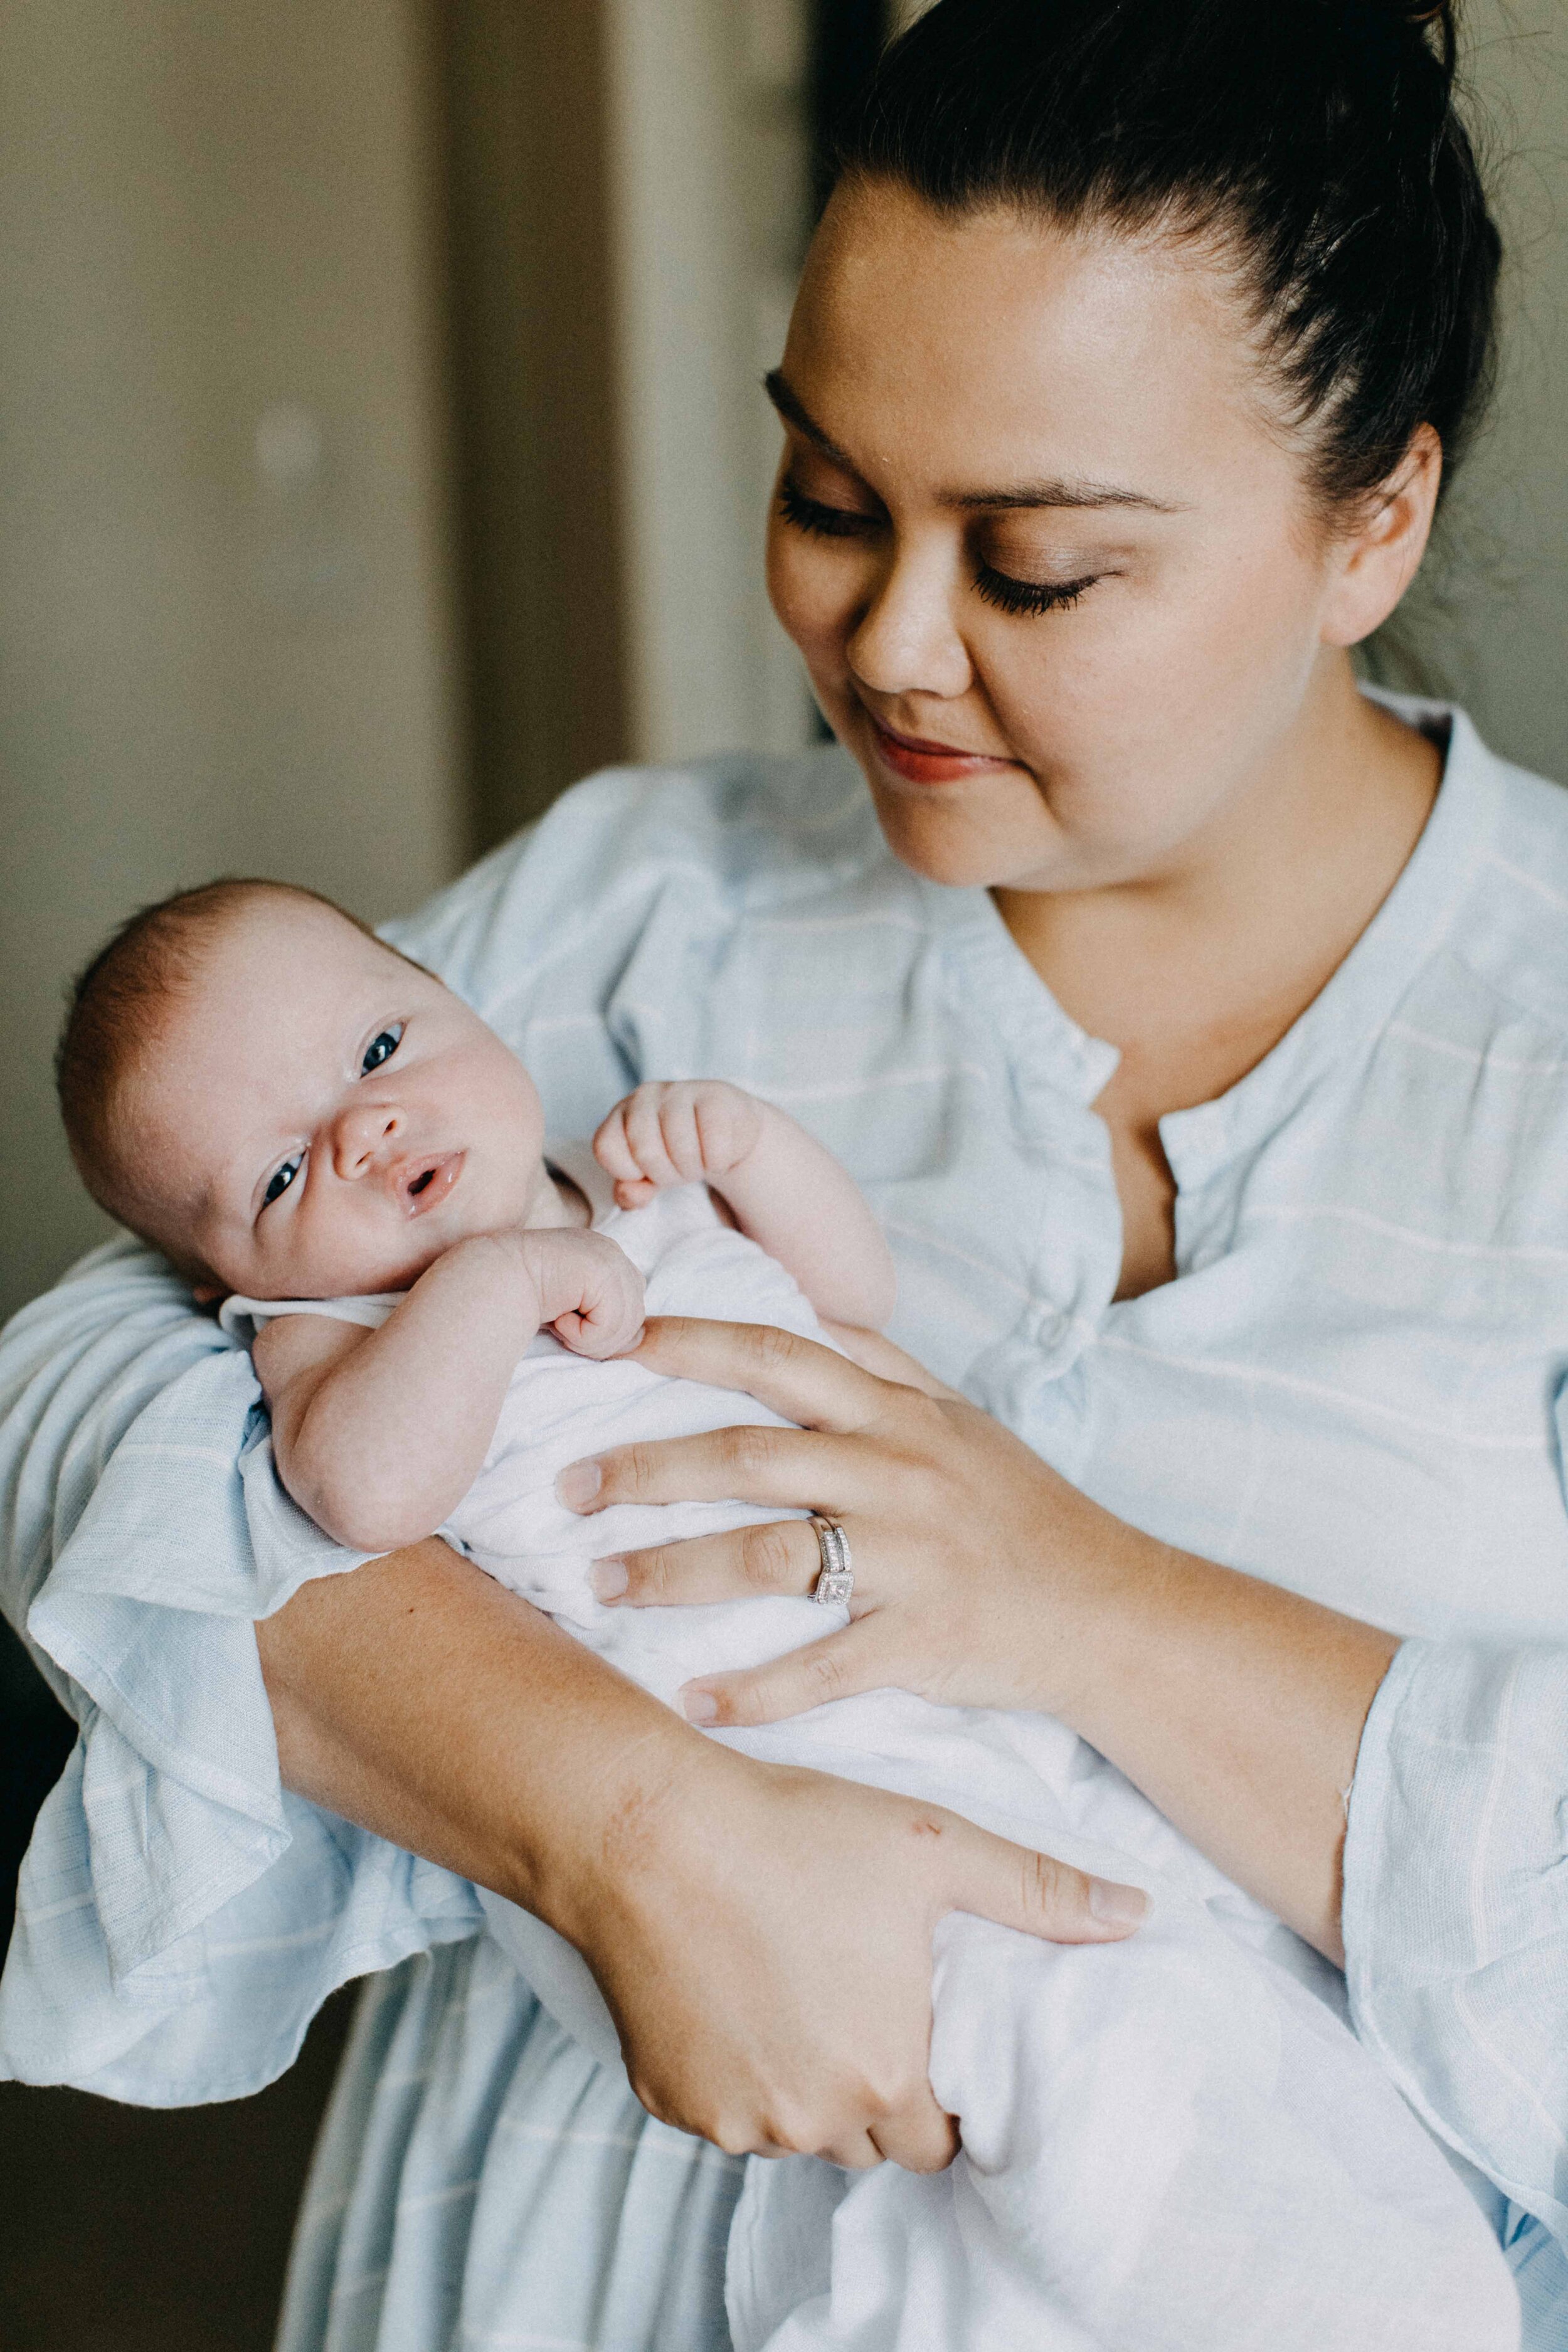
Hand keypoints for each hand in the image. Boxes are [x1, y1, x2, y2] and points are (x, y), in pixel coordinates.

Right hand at [518, 1227, 644, 1358]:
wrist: (490, 1280)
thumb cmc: (523, 1298)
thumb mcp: (572, 1310)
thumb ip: (604, 1318)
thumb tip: (636, 1342)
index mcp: (605, 1257)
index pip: (631, 1307)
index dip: (603, 1328)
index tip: (567, 1322)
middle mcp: (611, 1251)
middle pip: (635, 1317)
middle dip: (599, 1337)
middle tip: (562, 1327)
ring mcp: (609, 1257)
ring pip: (626, 1324)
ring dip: (588, 1339)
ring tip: (559, 1324)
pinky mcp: (602, 1270)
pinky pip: (610, 1324)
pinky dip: (582, 1335)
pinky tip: (558, 1318)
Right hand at [553, 1728, 1146, 2169]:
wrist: (648, 1831)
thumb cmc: (794, 1832)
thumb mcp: (934, 1846)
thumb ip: (1040, 1891)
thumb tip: (1137, 1913)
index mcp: (887, 2074)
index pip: (939, 2137)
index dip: (941, 2089)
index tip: (924, 2030)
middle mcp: (812, 2117)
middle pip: (867, 2139)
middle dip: (876, 2089)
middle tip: (865, 2004)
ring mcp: (734, 2116)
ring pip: (794, 2127)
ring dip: (806, 2084)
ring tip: (800, 1988)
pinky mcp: (670, 2100)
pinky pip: (723, 2109)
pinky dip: (736, 2069)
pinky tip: (736, 1992)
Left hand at [556, 1316, 1137, 1728]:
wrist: (1114, 1611)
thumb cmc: (1024, 1513)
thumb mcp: (960, 1419)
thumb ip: (881, 1365)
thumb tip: (804, 1306)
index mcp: (899, 1412)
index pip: (778, 1353)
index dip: (690, 1341)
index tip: (612, 1344)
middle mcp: (898, 1471)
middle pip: (748, 1454)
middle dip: (646, 1467)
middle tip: (567, 1486)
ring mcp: (910, 1557)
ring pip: (769, 1556)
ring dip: (673, 1573)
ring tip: (601, 1584)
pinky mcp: (922, 1640)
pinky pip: (821, 1667)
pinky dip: (753, 1691)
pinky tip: (691, 1702)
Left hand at [594, 1080, 763, 1208]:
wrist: (726, 1130)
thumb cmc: (678, 1153)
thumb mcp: (650, 1177)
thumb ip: (631, 1192)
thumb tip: (630, 1195)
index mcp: (620, 1113)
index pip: (606, 1148)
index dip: (628, 1172)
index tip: (646, 1171)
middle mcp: (644, 1095)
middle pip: (645, 1153)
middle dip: (666, 1174)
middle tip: (678, 1168)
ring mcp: (679, 1090)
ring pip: (682, 1151)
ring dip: (693, 1169)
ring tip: (698, 1160)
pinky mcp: (715, 1095)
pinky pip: (713, 1147)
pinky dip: (718, 1162)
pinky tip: (717, 1152)